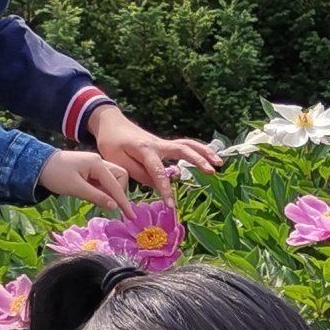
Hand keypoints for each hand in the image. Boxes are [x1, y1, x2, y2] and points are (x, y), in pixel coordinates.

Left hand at [37, 150, 129, 212]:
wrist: (37, 164)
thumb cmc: (55, 175)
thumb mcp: (76, 188)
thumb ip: (97, 197)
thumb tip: (114, 206)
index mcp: (97, 164)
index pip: (116, 185)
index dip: (123, 202)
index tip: (131, 216)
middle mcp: (100, 161)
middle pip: (121, 177)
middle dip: (118, 191)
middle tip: (105, 202)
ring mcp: (96, 164)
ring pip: (113, 178)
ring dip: (109, 190)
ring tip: (93, 197)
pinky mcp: (90, 169)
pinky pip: (104, 180)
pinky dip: (102, 188)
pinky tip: (91, 192)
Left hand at [87, 105, 219, 202]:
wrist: (111, 123)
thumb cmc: (111, 143)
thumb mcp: (117, 161)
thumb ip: (138, 174)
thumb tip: (157, 185)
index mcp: (144, 149)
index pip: (158, 172)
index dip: (165, 190)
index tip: (171, 205)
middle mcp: (158, 144)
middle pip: (183, 149)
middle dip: (198, 160)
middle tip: (212, 172)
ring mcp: (163, 142)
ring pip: (188, 145)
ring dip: (205, 153)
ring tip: (219, 163)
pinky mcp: (165, 144)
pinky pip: (185, 146)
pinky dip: (199, 150)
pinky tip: (210, 158)